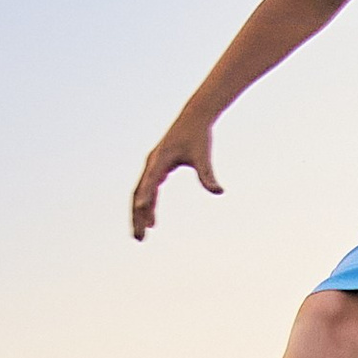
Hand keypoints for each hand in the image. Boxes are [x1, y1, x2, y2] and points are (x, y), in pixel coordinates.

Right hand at [130, 109, 221, 240]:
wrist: (194, 118)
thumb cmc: (199, 136)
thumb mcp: (204, 156)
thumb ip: (208, 175)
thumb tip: (219, 192)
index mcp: (160, 160)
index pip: (150, 182)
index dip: (145, 197)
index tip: (140, 211)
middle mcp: (152, 164)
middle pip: (139, 193)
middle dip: (138, 217)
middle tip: (139, 239)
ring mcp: (152, 166)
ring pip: (142, 194)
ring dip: (140, 215)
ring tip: (142, 237)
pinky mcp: (157, 169)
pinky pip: (149, 191)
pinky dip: (148, 206)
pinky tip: (152, 222)